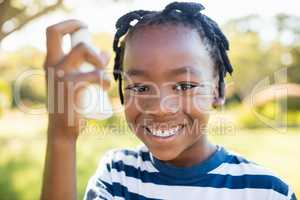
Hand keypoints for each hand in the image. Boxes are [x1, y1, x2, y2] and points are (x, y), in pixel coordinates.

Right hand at [44, 19, 110, 140]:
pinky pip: (95, 75)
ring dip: (101, 64)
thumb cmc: (70, 104)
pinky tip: (107, 87)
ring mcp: (60, 75)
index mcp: (50, 62)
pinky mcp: (70, 87)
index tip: (84, 27)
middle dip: (90, 45)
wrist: (62, 129)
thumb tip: (105, 53)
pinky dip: (105, 79)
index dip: (70, 24)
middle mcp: (52, 65)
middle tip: (99, 61)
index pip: (53, 31)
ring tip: (106, 80)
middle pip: (74, 40)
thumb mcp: (73, 81)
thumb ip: (86, 66)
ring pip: (85, 53)